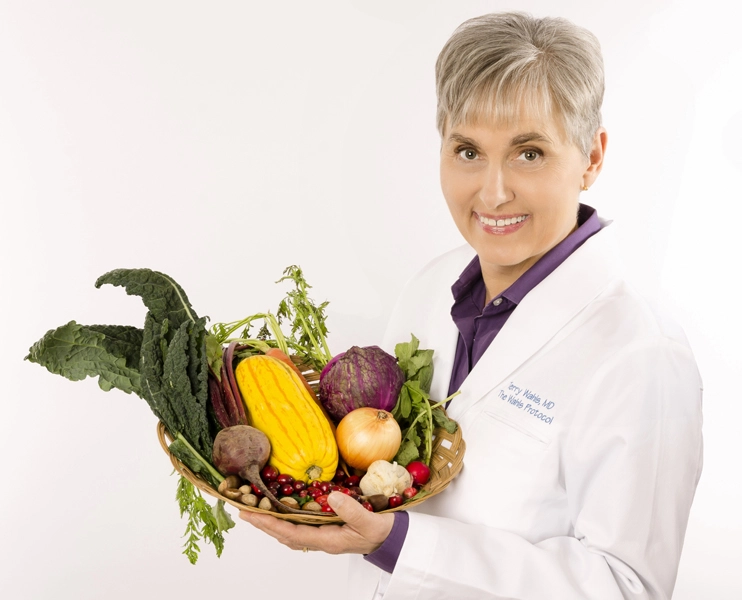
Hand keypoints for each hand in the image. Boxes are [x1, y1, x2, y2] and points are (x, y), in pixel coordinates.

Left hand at [239, 491, 394, 553]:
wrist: (392, 539)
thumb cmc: (382, 531)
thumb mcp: (370, 522)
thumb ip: (352, 511)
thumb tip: (332, 497)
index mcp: (328, 540)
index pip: (292, 534)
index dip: (271, 525)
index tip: (253, 516)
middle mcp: (322, 540)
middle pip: (285, 535)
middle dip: (264, 524)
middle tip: (244, 511)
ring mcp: (324, 536)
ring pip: (291, 532)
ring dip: (272, 523)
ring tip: (256, 511)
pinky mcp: (328, 529)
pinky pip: (300, 527)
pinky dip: (286, 520)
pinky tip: (282, 512)